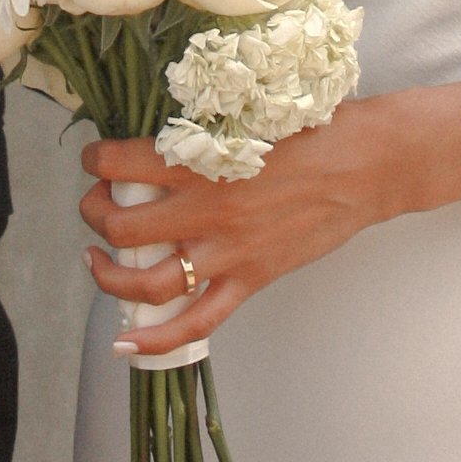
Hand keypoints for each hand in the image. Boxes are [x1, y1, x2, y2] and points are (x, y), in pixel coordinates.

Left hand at [77, 108, 394, 362]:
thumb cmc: (314, 131)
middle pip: (120, 226)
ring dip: (109, 275)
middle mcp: (206, 209)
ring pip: (146, 281)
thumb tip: (160, 141)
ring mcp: (228, 252)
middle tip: (96, 206)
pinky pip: (196, 322)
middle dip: (95, 215)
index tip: (95, 162)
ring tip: (96, 261)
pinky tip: (124, 343)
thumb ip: (202, 135)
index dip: (96, 162)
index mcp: (201, 160)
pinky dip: (156, 339)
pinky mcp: (250, 279)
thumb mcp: (247, 117)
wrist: (366, 166)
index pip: (120, 164)